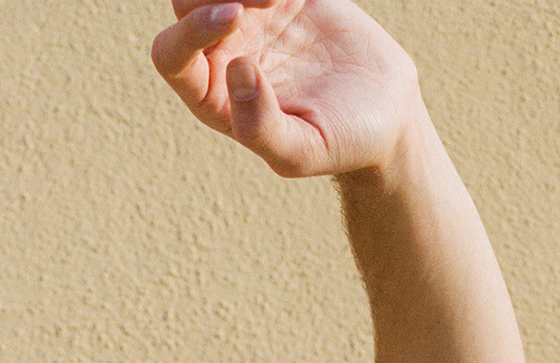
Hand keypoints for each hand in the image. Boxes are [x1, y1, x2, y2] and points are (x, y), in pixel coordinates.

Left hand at [151, 0, 421, 177]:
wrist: (386, 112)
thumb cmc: (338, 143)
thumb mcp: (300, 151)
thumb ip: (260, 126)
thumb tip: (236, 71)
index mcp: (212, 96)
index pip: (173, 56)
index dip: (192, 30)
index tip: (235, 14)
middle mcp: (223, 54)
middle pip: (186, 4)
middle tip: (265, 1)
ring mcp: (251, 20)